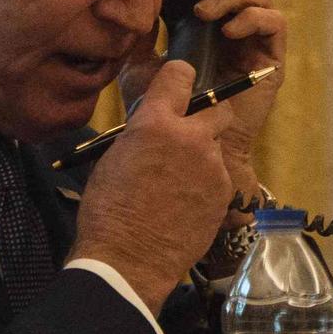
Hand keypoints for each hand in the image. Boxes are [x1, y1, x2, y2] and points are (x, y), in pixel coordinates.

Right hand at [69, 61, 234, 315]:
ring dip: (203, 154)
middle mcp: (191, 137)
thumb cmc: (107, 207)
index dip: (179, 77)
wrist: (128, 259)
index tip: (178, 86)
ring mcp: (213, 167)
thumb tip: (153, 127)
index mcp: (156, 122)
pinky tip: (186, 203)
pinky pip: (219, 176)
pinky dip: (206, 183)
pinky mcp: (224, 194)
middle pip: (218, 107)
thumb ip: (142, 133)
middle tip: (187, 135)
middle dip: (206, 116)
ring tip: (180, 180)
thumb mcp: (115, 156)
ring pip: (217, 145)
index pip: (181, 74)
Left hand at [119, 0, 286, 227]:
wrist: (194, 147)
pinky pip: (274, 22)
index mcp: (211, 13)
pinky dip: (250, 18)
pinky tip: (225, 31)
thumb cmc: (168, 107)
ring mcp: (255, 38)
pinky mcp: (271, 59)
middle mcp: (237, 19)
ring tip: (202, 13)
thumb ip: (140, 34)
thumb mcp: (141, 64)